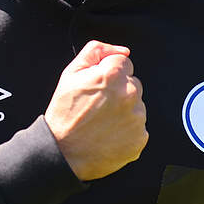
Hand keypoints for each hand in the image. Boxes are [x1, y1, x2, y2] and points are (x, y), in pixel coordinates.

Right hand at [45, 40, 147, 180]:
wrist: (63, 152)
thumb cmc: (65, 113)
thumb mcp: (71, 73)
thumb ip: (96, 51)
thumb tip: (122, 50)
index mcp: (113, 76)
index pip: (124, 62)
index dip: (109, 73)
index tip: (99, 87)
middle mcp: (129, 95)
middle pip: (133, 83)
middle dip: (119, 90)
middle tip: (98, 105)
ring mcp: (136, 118)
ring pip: (137, 106)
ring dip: (124, 110)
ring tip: (102, 121)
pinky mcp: (140, 138)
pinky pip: (139, 127)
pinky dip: (127, 130)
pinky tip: (109, 134)